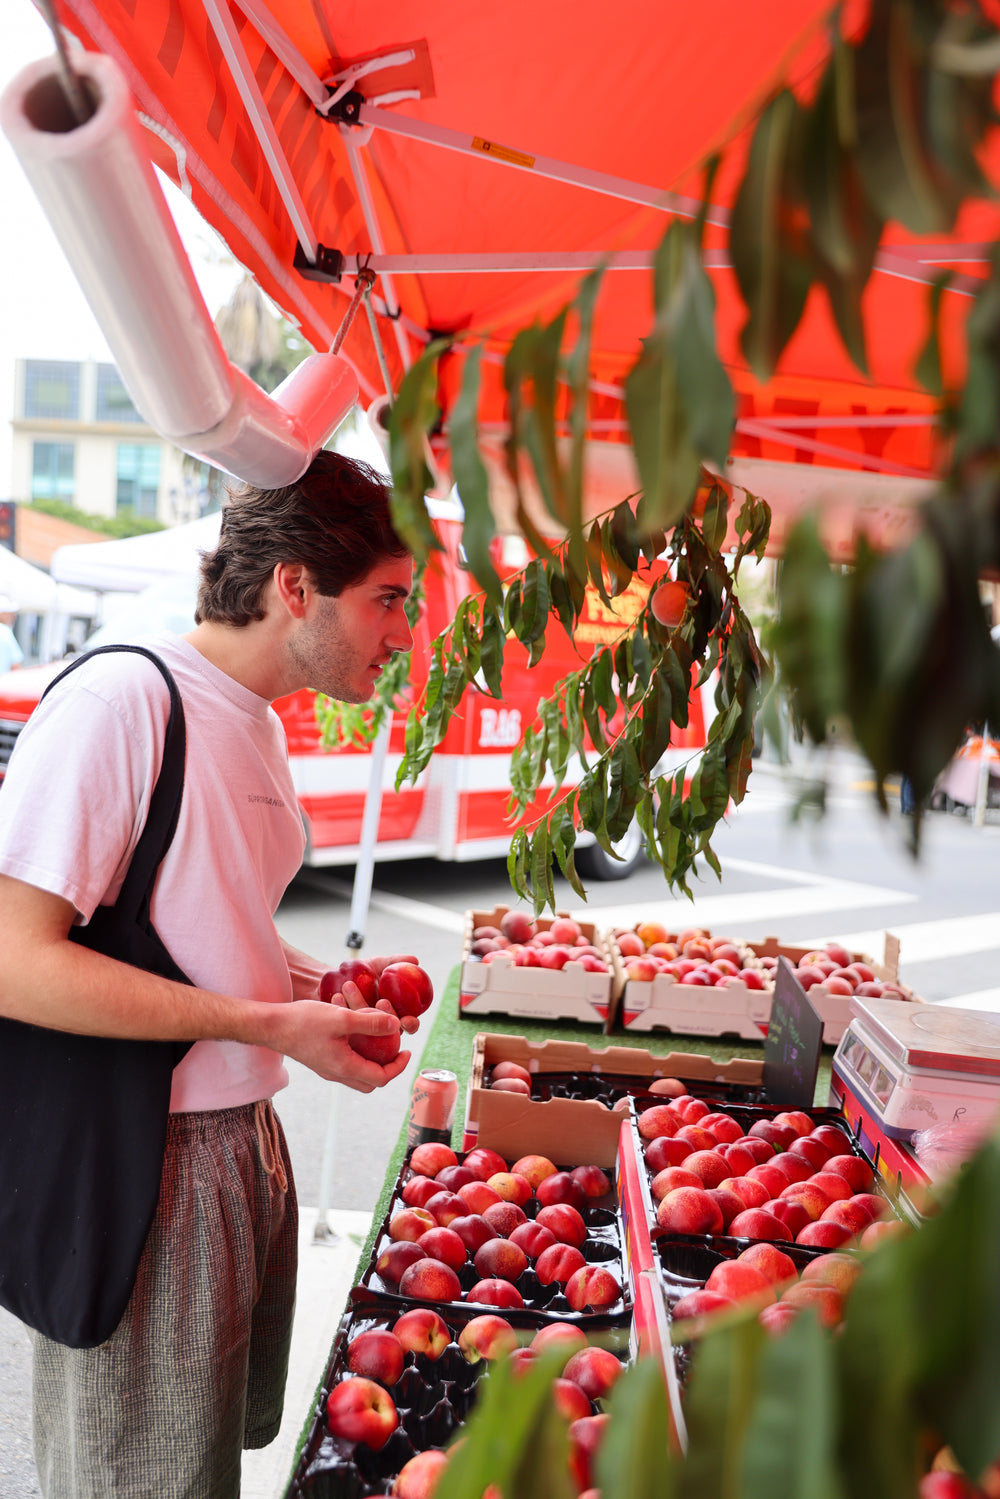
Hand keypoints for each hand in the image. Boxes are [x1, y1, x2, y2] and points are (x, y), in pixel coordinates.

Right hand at [273, 999, 410, 1092]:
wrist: (269, 1026)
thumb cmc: (302, 1022)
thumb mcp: (340, 1018)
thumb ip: (369, 1023)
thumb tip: (395, 1025)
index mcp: (345, 1067)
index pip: (381, 1078)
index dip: (398, 1066)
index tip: (407, 1050)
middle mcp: (336, 1073)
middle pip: (370, 1081)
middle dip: (387, 1067)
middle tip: (395, 1048)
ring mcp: (327, 1068)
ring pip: (357, 1073)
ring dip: (371, 1057)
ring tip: (378, 1036)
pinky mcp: (320, 1060)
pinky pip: (345, 1062)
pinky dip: (356, 1050)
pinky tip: (355, 1027)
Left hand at [327, 956, 422, 1034]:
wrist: (337, 976)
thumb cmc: (363, 972)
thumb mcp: (379, 964)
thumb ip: (395, 962)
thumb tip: (415, 961)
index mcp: (395, 1013)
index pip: (409, 1024)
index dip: (411, 1024)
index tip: (407, 1019)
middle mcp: (380, 1026)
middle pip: (389, 1032)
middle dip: (387, 1018)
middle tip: (381, 1002)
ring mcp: (362, 1031)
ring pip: (364, 1027)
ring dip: (359, 1007)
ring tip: (349, 986)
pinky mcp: (344, 1030)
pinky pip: (344, 1024)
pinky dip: (341, 1008)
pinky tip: (337, 996)